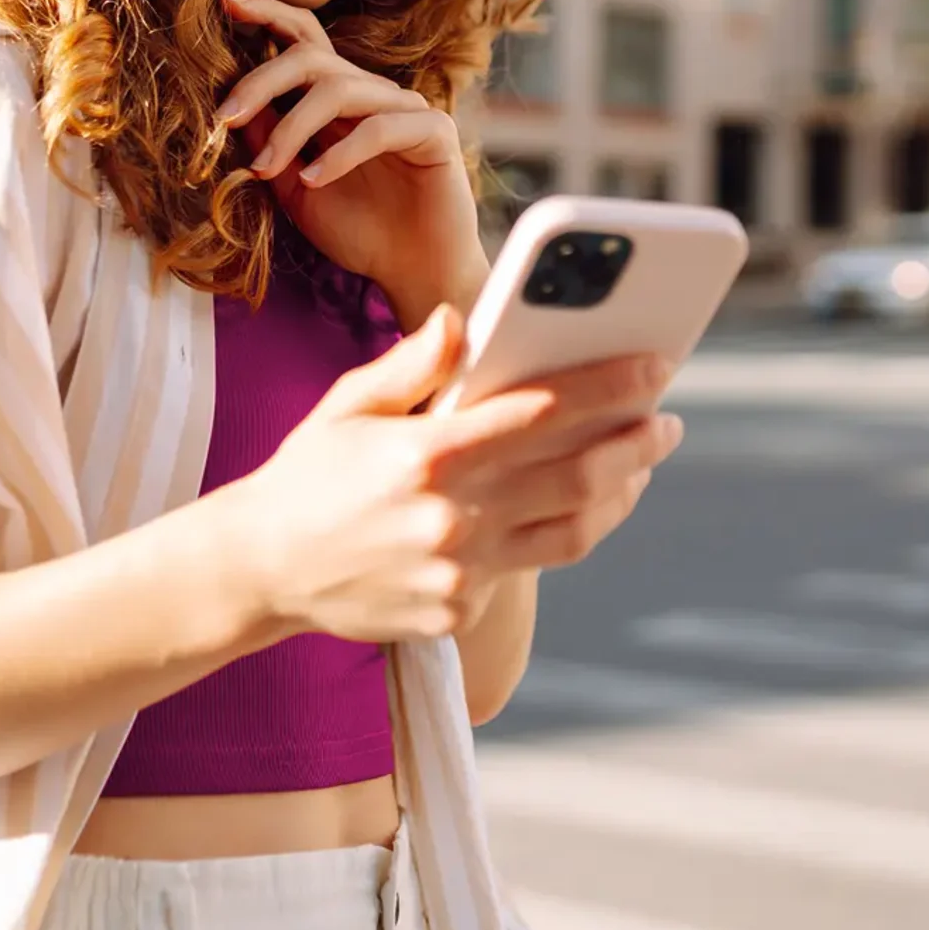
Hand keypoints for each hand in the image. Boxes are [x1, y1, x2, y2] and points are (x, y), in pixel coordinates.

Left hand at [216, 0, 484, 326]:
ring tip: (268, 168)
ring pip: (340, 90)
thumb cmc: (359, 232)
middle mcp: (373, 93)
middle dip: (261, 82)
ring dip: (292, 128)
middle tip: (224, 118)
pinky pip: (379, 128)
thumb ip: (270, 146)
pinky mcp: (433, 132)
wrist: (413, 274)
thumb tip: (230, 109)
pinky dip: (340, 153)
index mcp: (341, 99)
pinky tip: (316, 180)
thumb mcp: (296, 189)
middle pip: (312, 58)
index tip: (227, 6)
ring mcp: (406, 108)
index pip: (306, 39)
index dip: (269, 14)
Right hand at [221, 303, 681, 642]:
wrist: (261, 569)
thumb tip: (462, 319)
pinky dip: (557, 533)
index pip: (541, 411)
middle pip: (575, 475)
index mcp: (424, 452)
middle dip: (635, 443)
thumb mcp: (348, 405)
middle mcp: (447, 515)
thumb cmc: (309, 473)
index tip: (655, 364)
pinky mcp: (455, 609)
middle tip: (667, 421)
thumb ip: (413, 364)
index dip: (609, 386)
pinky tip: (574, 508)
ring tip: (639, 467)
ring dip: (619, 495)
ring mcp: (456, 570)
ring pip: (570, 531)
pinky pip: (525, 568)